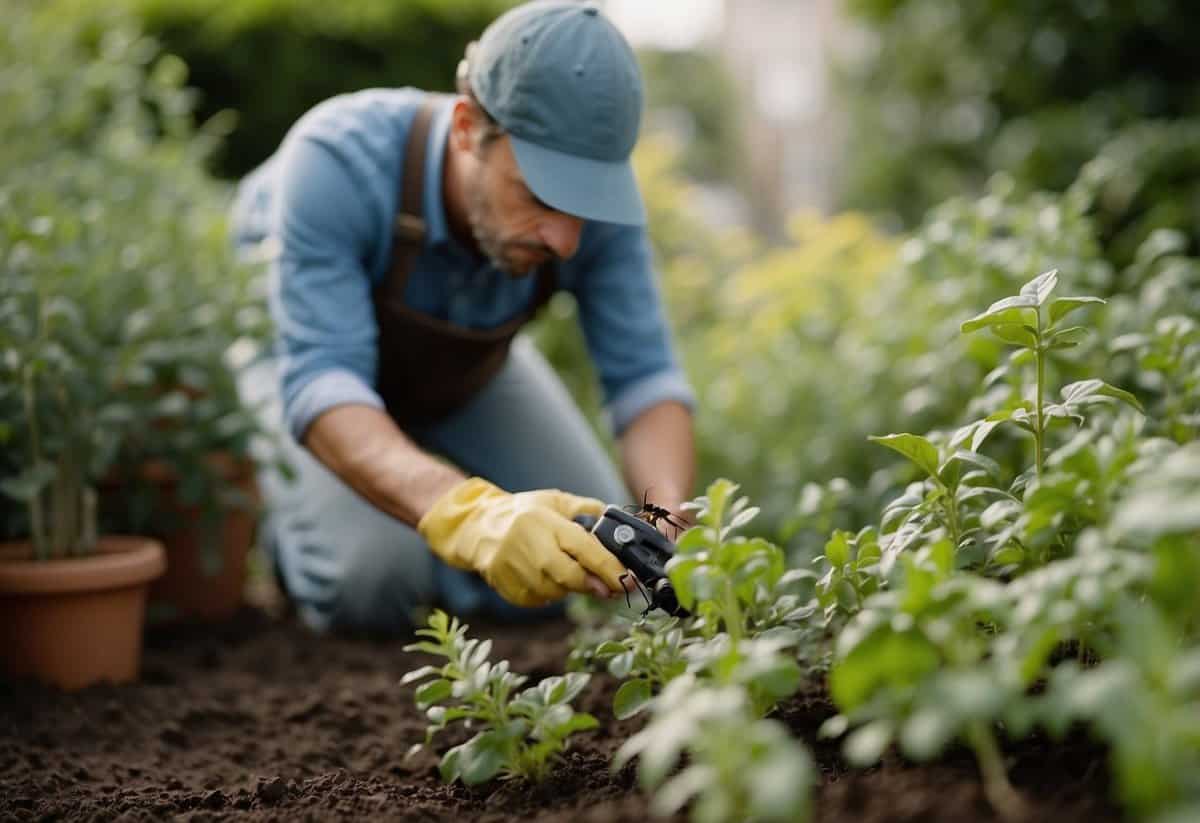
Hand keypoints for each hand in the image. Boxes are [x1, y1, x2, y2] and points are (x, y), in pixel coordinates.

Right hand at [417, 477, 627, 606]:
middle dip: (594, 584)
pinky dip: (550, 592)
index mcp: (545, 523)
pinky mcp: (508, 589)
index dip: (609, 568)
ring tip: (566, 569)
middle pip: (571, 577)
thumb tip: (620, 522)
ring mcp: (516, 571)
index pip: (585, 549)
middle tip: (609, 586)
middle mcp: (530, 548)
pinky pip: (541, 600)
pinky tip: (545, 575)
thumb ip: (588, 510)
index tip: (627, 579)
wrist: (479, 528)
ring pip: (557, 592)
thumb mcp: (556, 501)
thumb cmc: (524, 513)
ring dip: (571, 587)